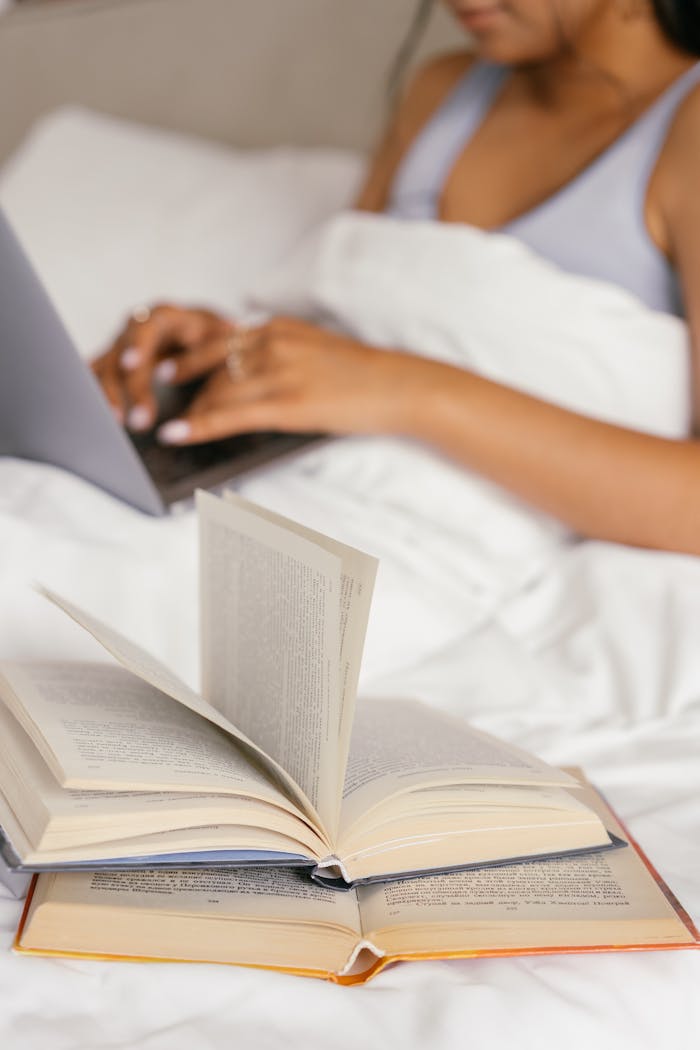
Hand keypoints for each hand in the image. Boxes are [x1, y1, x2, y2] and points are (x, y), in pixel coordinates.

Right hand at [91, 303, 235, 429]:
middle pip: (121, 354)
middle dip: (128, 389)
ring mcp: (122, 348)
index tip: (131, 365)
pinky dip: (94, 395)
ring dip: (109, 397)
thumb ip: (220, 334)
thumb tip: (232, 328)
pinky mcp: (114, 365)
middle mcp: (135, 331)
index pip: (144, 327)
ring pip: (105, 369)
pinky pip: (98, 379)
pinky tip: (94, 416)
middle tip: (140, 420)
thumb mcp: (219, 331)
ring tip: (118, 424)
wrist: (198, 334)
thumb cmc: (209, 334)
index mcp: (162, 318)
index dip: (135, 345)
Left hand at [155, 317, 425, 444]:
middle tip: (150, 394)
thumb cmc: (364, 375)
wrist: (399, 386)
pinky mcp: (287, 403)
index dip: (189, 357)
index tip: (168, 367)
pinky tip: (175, 433)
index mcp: (279, 328)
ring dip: (184, 409)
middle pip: (210, 365)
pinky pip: (229, 415)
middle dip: (177, 383)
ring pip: (215, 391)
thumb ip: (283, 351)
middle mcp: (274, 343)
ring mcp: (279, 372)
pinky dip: (196, 425)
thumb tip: (258, 367)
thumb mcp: (317, 349)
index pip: (220, 341)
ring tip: (159, 423)